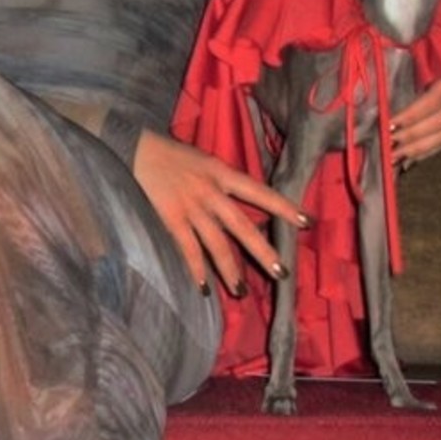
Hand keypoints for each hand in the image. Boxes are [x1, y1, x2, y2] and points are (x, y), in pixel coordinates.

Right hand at [133, 129, 305, 294]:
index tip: (306, 221)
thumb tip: (243, 204)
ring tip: (241, 291)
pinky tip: (205, 287)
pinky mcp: (171, 218)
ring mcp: (190, 206)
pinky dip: (196, 269)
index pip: (259, 191)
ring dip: (230, 269)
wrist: (134, 148)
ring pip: (216, 243)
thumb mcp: (203, 160)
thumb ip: (221, 181)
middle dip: (262, 250)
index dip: (282, 206)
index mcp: (221, 172)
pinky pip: (188, 249)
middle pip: (242, 225)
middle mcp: (210, 190)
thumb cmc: (170, 154)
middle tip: (281, 272)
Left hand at [390, 55, 440, 165]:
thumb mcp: (418, 55)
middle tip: (390, 146)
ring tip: (396, 156)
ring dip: (419, 147)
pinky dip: (429, 149)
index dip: (413, 114)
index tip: (390, 124)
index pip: (438, 97)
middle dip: (414, 135)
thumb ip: (405, 72)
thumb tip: (383, 102)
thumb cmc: (429, 53)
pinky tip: (411, 157)